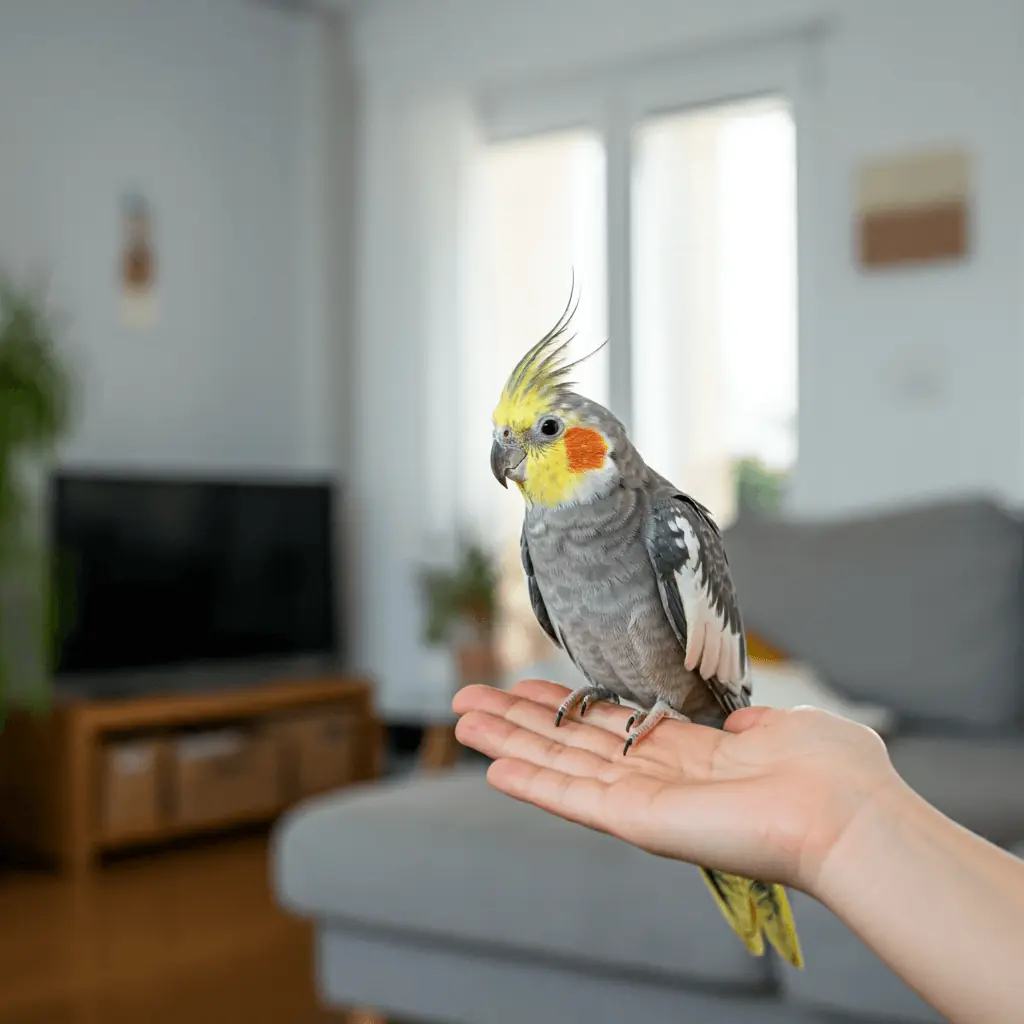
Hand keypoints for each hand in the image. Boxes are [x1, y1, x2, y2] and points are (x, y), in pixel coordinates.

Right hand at [452, 678, 898, 894]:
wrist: (848, 813)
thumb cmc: (833, 770)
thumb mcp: (786, 727)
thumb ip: (752, 722)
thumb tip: (736, 720)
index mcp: (691, 754)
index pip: (611, 726)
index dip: (566, 706)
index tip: (527, 686)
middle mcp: (658, 778)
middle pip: (573, 743)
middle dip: (520, 721)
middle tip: (469, 700)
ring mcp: (643, 801)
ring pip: (561, 766)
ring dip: (509, 743)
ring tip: (462, 721)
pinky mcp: (638, 820)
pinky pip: (573, 797)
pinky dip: (531, 782)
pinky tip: (492, 766)